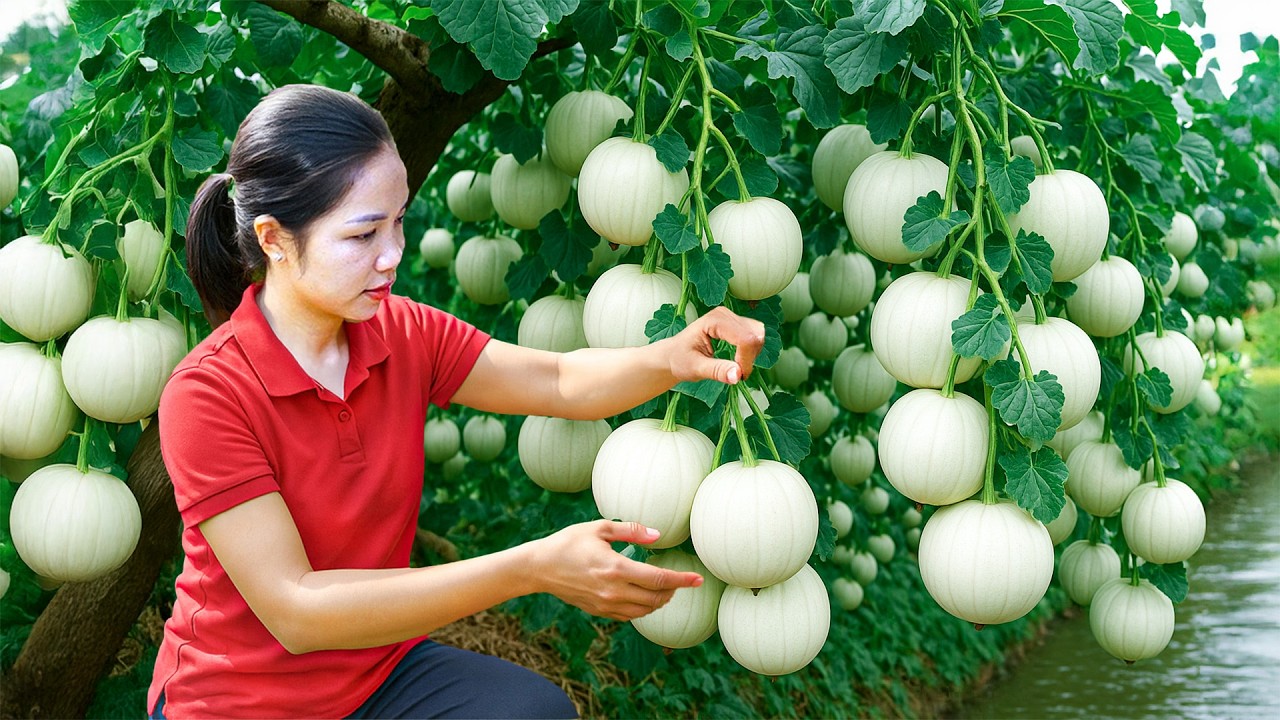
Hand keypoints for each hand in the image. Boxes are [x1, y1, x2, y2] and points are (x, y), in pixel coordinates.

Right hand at [528, 520, 703, 620]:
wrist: (540, 567)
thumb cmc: (568, 543)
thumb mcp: (599, 529)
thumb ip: (631, 531)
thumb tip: (658, 535)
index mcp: (616, 568)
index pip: (659, 579)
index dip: (682, 580)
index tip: (698, 579)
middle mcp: (613, 590)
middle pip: (656, 598)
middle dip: (673, 591)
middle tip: (681, 581)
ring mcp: (606, 604)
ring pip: (645, 611)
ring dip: (660, 601)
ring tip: (665, 589)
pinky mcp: (599, 610)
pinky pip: (629, 615)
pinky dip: (643, 608)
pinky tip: (644, 596)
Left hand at [665, 306, 764, 384]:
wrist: (674, 355)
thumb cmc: (680, 359)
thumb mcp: (696, 369)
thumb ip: (717, 371)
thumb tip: (737, 375)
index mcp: (713, 321)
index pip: (744, 338)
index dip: (746, 360)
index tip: (739, 376)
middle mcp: (724, 315)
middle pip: (754, 336)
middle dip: (750, 358)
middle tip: (737, 373)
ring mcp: (731, 318)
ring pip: (758, 335)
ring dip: (752, 355)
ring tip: (736, 367)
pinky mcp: (736, 324)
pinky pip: (755, 336)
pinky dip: (751, 351)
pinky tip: (739, 360)